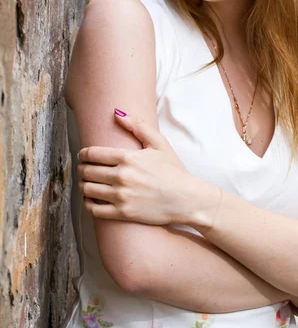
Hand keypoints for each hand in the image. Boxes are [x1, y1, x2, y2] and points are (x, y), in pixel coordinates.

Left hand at [77, 111, 194, 224]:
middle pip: (87, 171)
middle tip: (83, 169)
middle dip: (82, 169)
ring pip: (87, 190)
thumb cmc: (173, 170)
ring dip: (83, 185)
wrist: (186, 199)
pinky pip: (94, 209)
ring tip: (86, 183)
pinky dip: (88, 203)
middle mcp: (122, 176)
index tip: (83, 155)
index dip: (83, 154)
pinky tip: (91, 199)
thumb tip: (116, 113)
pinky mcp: (123, 214)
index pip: (93, 154)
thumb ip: (138, 125)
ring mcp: (121, 196)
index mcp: (128, 157)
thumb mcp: (159, 143)